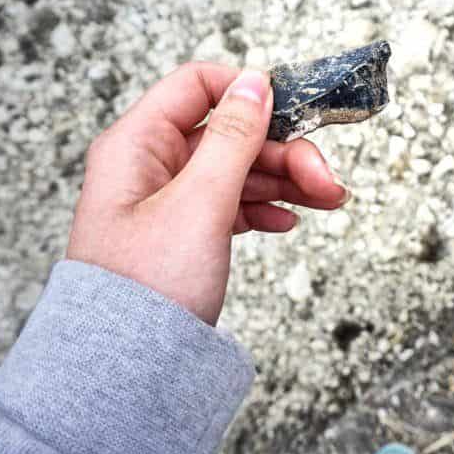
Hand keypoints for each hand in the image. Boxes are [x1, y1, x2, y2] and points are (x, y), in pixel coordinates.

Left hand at [67, 63, 348, 324]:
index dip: (248, 92)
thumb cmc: (147, 288)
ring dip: (284, 179)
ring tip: (328, 200)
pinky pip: (230, 203)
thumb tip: (255, 82)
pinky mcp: (182, 232)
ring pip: (236, 169)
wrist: (125, 371)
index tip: (295, 110)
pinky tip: (289, 219)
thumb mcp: (199, 203)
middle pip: (229, 132)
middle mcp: (149, 165)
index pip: (197, 86)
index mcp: (137, 144)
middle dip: (283, 150)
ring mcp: (166, 200)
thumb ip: (233, 138)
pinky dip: (263, 206)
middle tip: (326, 178)